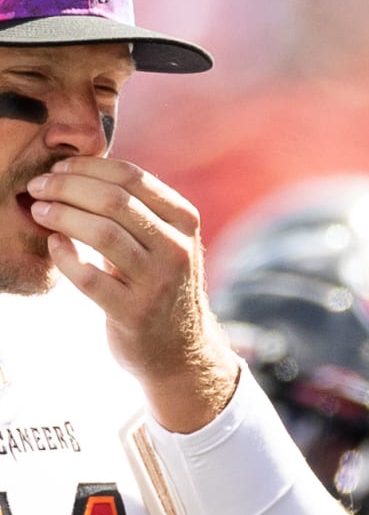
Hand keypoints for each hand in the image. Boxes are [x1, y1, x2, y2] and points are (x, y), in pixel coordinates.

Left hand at [27, 157, 237, 429]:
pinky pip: (87, 276)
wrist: (179, 347)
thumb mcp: (164, 241)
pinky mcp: (133, 312)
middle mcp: (177, 249)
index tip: (59, 169)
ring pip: (101, 233)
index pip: (132, 177)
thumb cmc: (159, 284)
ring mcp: (158, 282)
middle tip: (38, 186)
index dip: (88, 167)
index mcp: (185, 222)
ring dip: (60, 216)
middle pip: (114, 201)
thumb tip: (77, 169)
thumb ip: (137, 208)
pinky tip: (54, 246)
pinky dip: (63, 256)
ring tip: (39, 211)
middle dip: (67, 187)